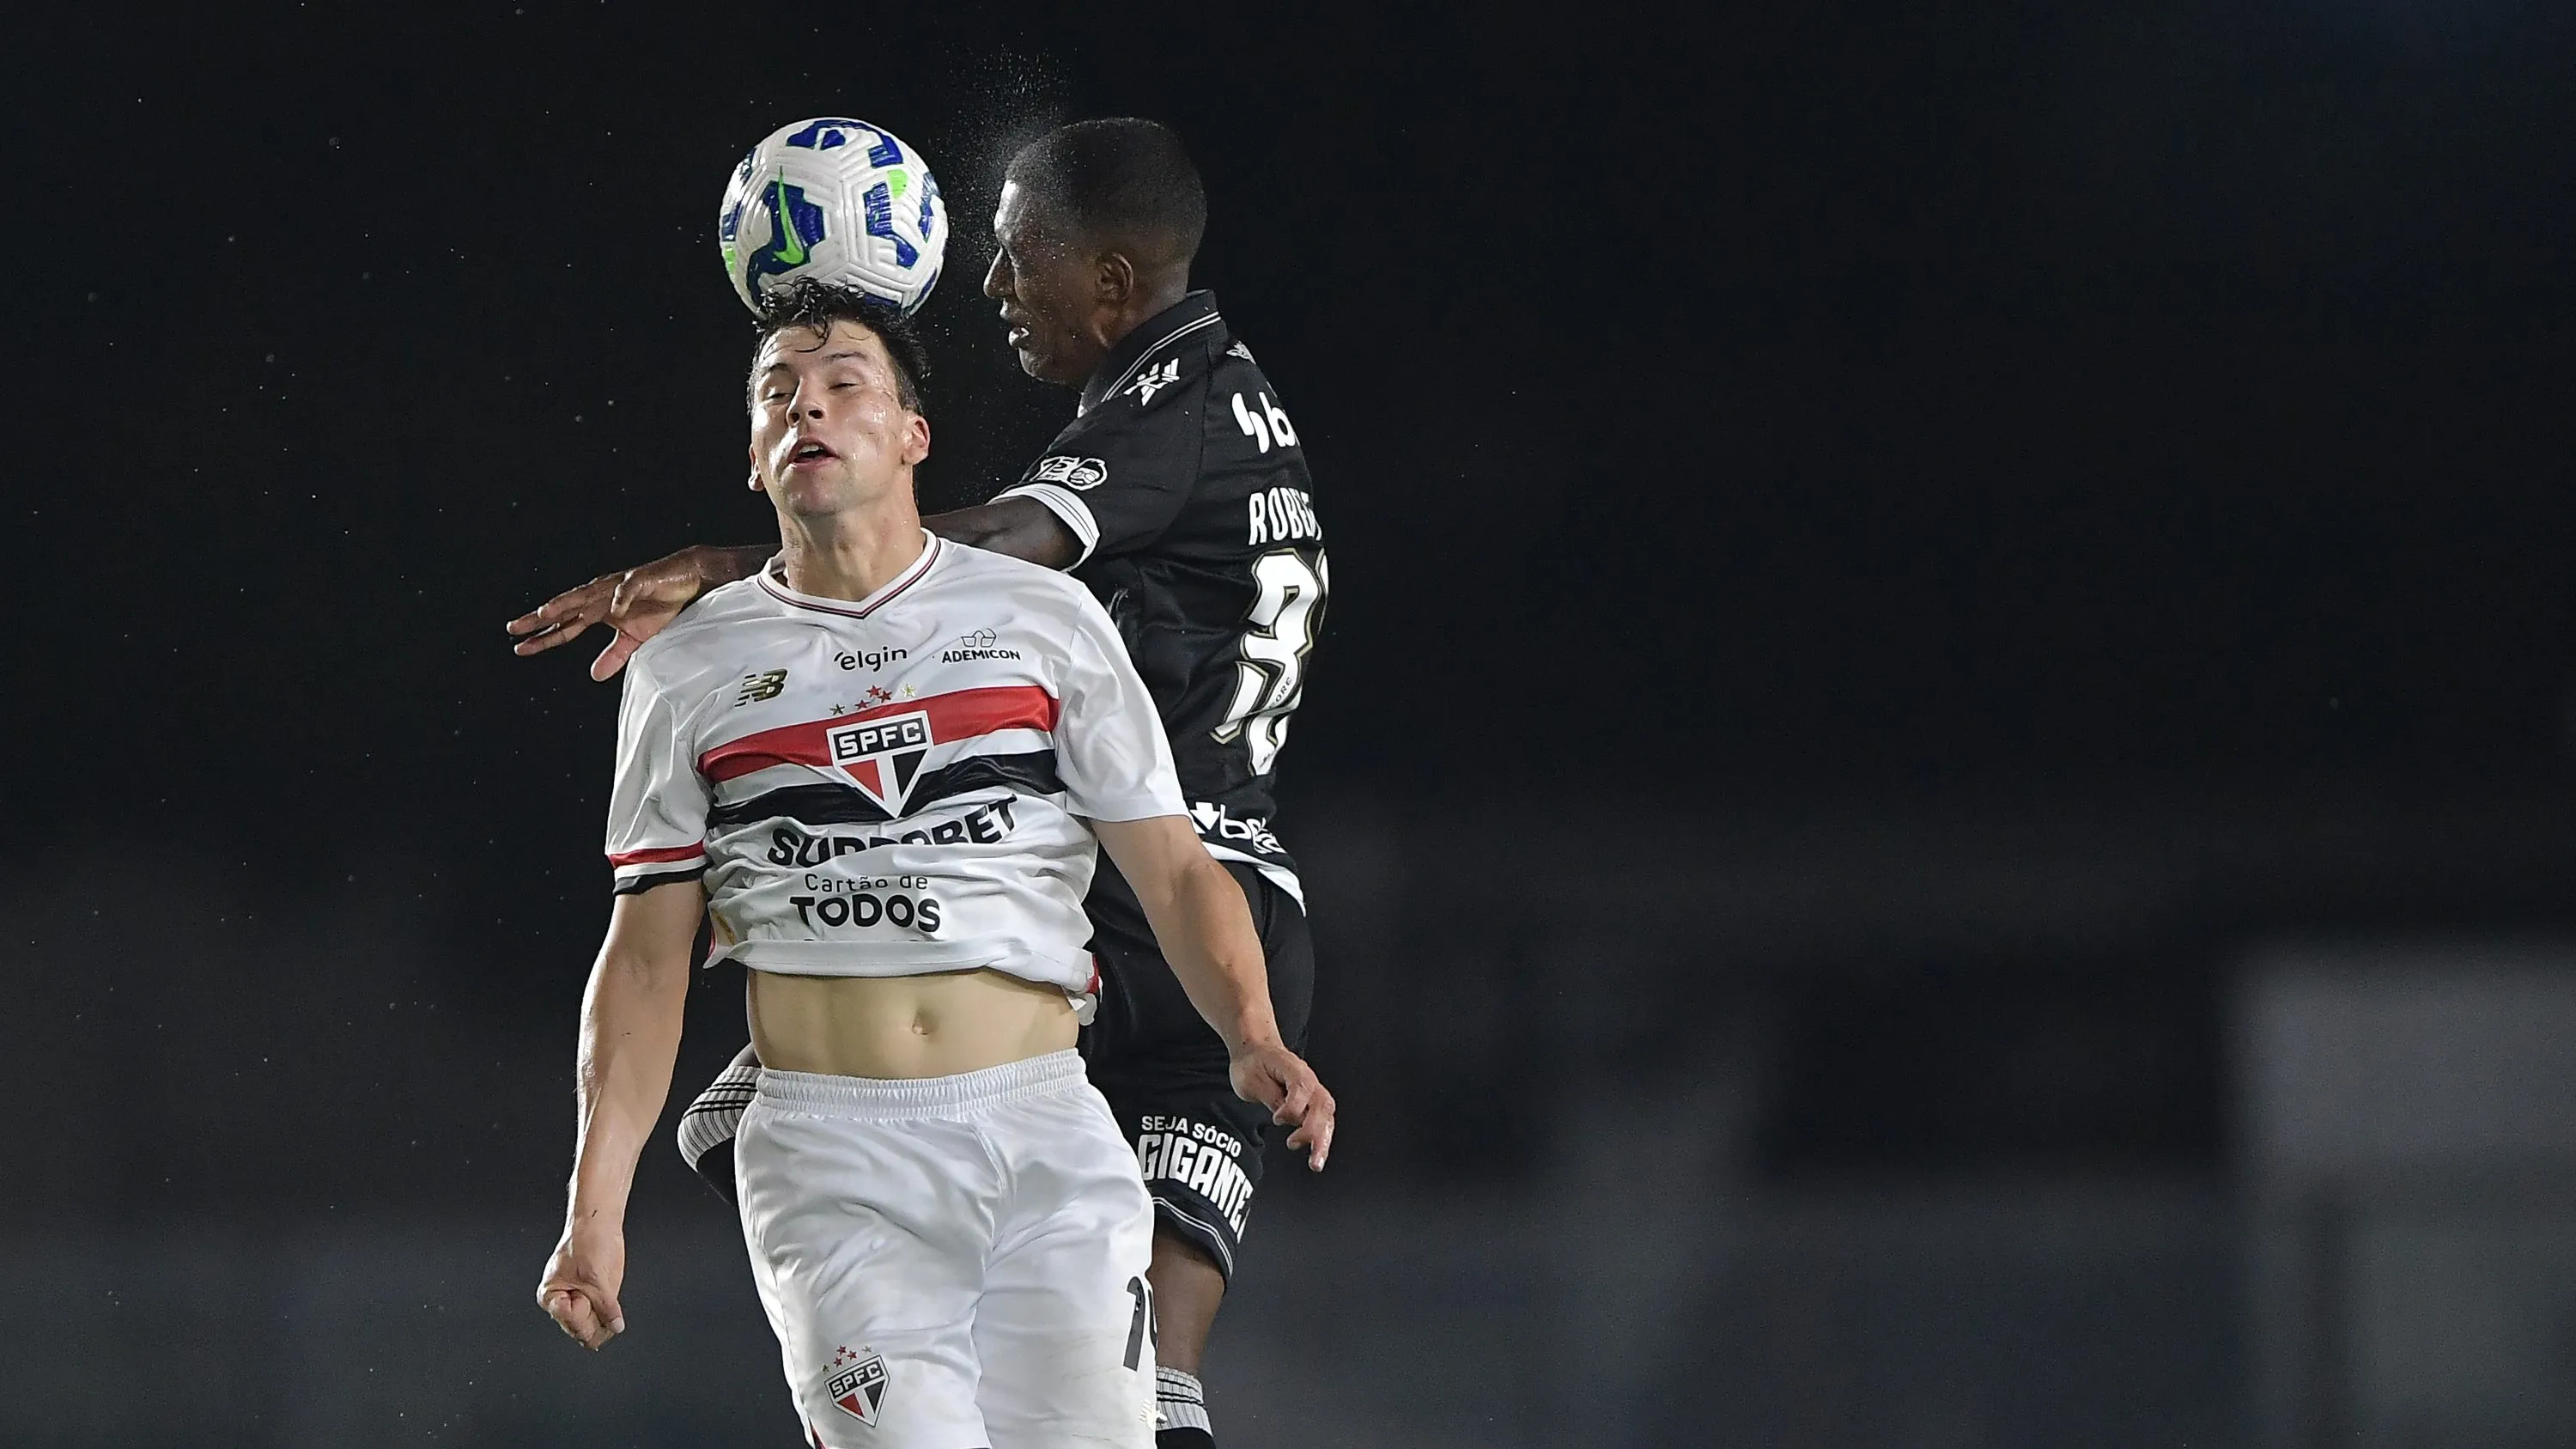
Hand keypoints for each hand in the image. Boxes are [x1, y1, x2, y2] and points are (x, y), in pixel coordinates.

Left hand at [505, 545, 738, 680]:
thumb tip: (593, 675)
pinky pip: (629, 589)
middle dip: (540, 618)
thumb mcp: (634, 639)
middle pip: (565, 607)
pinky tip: (615, 609)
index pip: (565, 626)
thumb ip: (613, 655)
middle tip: (513, 628)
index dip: (544, 637)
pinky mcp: (641, 579)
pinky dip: (620, 598)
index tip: (520, 647)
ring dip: (567, 602)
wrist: (687, 580)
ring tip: (547, 612)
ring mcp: (619, 586)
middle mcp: (602, 597)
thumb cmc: (659, 604)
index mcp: (598, 611)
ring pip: (588, 594)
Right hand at [536, 1219, 627, 1350]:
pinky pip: (602, 1317)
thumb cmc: (586, 1242)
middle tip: (604, 1306)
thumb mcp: (596, 1277)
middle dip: (595, 1323)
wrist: (598, 1224)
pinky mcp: (595, 1298)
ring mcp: (580, 1302)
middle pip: (580, 1331)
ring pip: (593, 1327)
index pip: (570, 1324)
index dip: (585, 1319)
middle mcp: (563, 1303)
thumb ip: (605, 1306)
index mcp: (552, 1297)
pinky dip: (610, 1316)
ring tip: (606, 1300)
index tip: (594, 1305)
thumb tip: (615, 1326)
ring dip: (604, 1321)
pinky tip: (612, 1309)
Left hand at [1229, 1042, 1335, 1170]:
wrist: (1256, 1050)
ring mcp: (1313, 1091)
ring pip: (1327, 1116)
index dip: (1292, 1107)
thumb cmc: (1252, 1063)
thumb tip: (1284, 1117)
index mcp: (1293, 1069)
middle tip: (1305, 1153)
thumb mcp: (1251, 1079)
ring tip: (1315, 1163)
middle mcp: (1309, 1080)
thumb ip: (1270, 1097)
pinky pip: (1323, 1121)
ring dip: (1323, 1140)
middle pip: (1322, 1106)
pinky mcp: (1311, 1102)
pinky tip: (1316, 1154)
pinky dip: (1321, 1138)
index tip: (1277, 1118)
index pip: (1302, 1089)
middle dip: (1315, 1132)